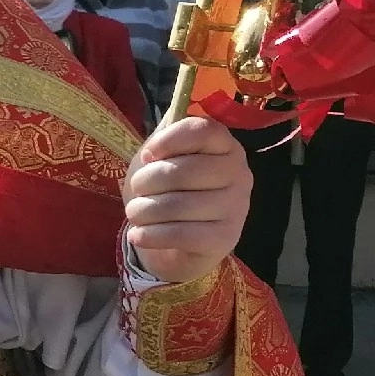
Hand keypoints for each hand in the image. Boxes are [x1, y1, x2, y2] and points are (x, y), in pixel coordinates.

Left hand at [121, 115, 249, 285]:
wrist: (175, 245)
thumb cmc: (166, 192)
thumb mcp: (162, 158)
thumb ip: (166, 137)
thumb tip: (165, 130)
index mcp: (225, 146)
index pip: (203, 130)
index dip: (168, 140)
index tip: (147, 155)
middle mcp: (239, 174)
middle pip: (184, 170)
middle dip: (146, 181)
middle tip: (136, 190)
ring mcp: (237, 208)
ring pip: (179, 205)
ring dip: (143, 211)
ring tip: (135, 213)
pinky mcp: (226, 239)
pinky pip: (181, 234)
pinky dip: (150, 235)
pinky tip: (139, 235)